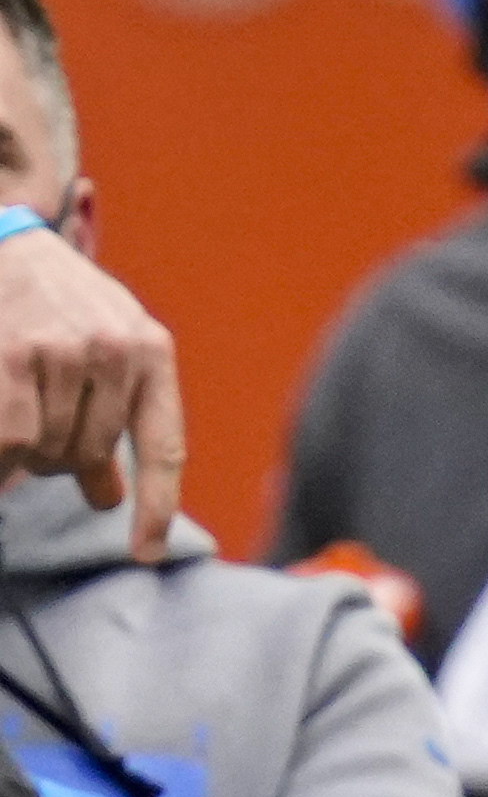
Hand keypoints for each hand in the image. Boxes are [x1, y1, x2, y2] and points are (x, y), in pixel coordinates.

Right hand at [0, 229, 183, 560]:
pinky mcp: (16, 355)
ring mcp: (67, 350)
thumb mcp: (97, 350)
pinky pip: (13, 440)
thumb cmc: (48, 301)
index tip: (146, 553)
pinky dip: (3, 455)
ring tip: (12, 399)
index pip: (163, 447)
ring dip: (23, 446)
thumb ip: (107, 420)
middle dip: (55, 456)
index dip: (157, 507)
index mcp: (150, 351)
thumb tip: (106, 497)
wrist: (1, 243)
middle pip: (88, 454)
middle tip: (30, 419)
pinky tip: (3, 441)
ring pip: (46, 449)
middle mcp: (117, 349)